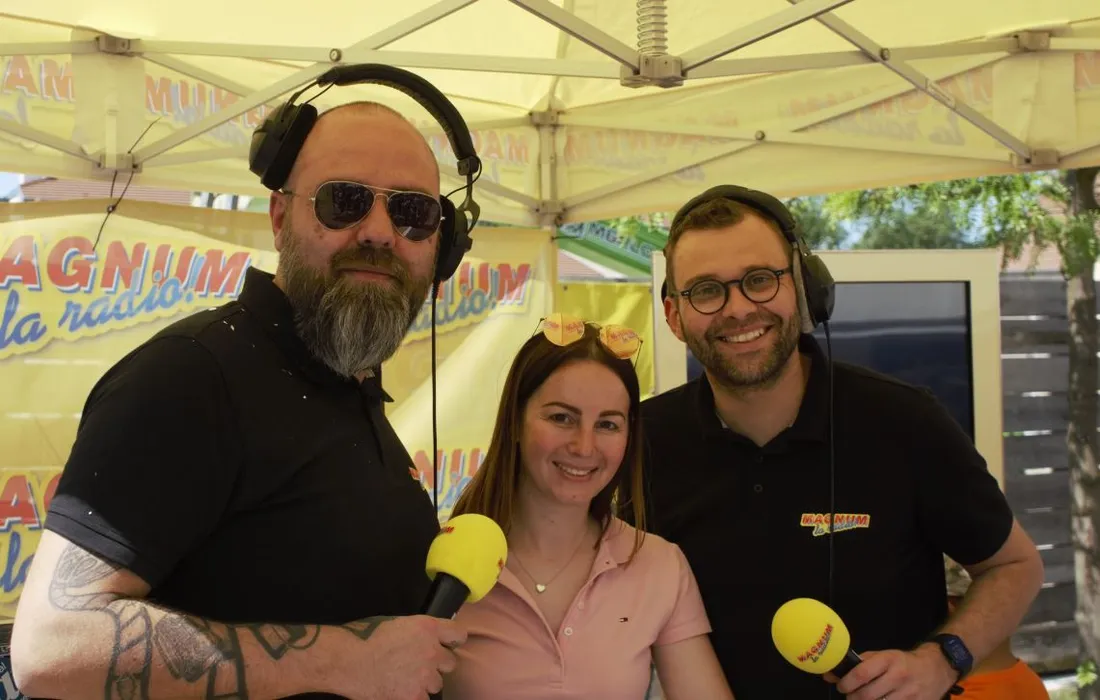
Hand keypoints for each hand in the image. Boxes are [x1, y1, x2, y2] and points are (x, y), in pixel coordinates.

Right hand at [326, 615, 466, 699]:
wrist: (348, 660)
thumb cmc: (365, 637)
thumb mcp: (397, 622)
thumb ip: (417, 630)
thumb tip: (426, 637)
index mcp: (428, 628)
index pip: (459, 634)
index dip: (453, 640)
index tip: (448, 644)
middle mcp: (432, 652)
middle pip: (450, 662)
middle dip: (438, 663)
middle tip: (420, 664)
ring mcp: (425, 676)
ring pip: (437, 684)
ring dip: (426, 682)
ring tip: (406, 679)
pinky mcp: (414, 696)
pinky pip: (423, 699)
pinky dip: (413, 696)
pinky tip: (400, 691)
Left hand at [825, 644, 957, 699]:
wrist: (936, 668)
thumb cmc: (903, 662)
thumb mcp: (883, 656)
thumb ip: (859, 664)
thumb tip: (831, 674)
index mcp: (888, 660)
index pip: (862, 674)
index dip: (846, 683)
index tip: (840, 686)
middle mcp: (899, 677)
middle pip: (868, 695)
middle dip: (853, 698)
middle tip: (850, 696)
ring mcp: (909, 694)